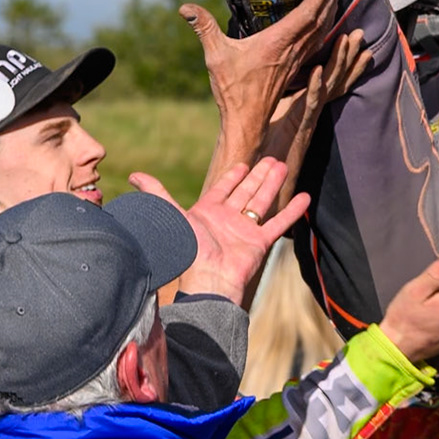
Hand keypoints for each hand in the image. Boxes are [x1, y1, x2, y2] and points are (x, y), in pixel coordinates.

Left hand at [130, 158, 307, 304]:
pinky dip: (292, 210)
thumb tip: (134, 175)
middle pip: (246, 192)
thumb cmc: (188, 250)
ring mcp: (245, 230)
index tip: (243, 164)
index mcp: (208, 212)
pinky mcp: (260, 242)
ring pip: (263, 201)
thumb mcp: (171, 216)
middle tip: (271, 158)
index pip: (222, 189)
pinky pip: (279, 222)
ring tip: (283, 165)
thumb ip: (157, 194)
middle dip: (258, 175)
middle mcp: (228, 220)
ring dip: (273, 184)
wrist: (208, 280)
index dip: (232, 176)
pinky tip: (304, 196)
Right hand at [187, 0, 339, 188]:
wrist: (247, 120)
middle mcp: (293, 49)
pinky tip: (323, 25)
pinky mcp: (294, 68)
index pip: (309, 12)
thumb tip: (184, 7)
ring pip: (322, 31)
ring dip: (330, 12)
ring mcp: (297, 60)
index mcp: (279, 42)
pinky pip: (316, 44)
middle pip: (321, 19)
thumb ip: (204, 28)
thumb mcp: (216, 55)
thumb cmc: (233, 89)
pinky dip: (324, 29)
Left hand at [260, 29, 371, 209]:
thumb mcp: (276, 118)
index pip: (331, 79)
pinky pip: (310, 103)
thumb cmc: (267, 151)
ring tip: (347, 41)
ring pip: (330, 87)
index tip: (352, 39)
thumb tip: (276, 82)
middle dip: (350, 56)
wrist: (267, 179)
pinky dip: (315, 86)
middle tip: (360, 33)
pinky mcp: (300, 126)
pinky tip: (318, 69)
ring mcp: (309, 117)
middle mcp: (313, 109)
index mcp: (308, 105)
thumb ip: (281, 101)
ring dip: (339, 64)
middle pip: (337, 79)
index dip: (344, 60)